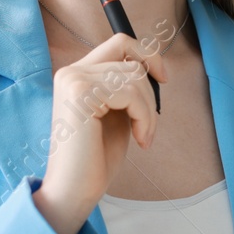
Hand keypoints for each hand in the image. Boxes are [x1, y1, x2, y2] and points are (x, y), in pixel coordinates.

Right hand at [33, 32, 164, 233]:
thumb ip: (125, 88)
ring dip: (148, 112)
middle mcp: (71, 72)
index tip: (163, 78)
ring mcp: (73, 80)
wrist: (73, 190)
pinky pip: (132, 94)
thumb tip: (151, 65)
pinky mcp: (80, 93)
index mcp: (76, 75)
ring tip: (142, 136)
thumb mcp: (116, 113)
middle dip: (150, 97)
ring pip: (135, 79)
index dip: (146, 55)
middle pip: (132, 64)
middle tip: (146, 129)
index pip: (119, 43)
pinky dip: (145, 118)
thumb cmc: (95, 158)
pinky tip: (139, 140)